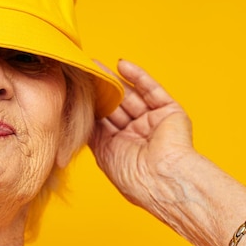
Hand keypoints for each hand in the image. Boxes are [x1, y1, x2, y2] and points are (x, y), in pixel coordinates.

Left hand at [88, 60, 194, 208]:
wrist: (163, 181)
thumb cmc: (134, 178)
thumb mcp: (104, 154)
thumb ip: (93, 133)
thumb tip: (79, 115)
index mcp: (122, 147)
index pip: (103, 120)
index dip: (90, 105)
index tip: (75, 90)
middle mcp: (137, 134)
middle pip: (116, 106)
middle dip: (100, 90)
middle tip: (84, 71)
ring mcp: (153, 122)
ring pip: (131, 96)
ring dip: (114, 79)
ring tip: (96, 64)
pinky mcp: (170, 112)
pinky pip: (152, 90)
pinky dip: (138, 76)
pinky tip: (121, 64)